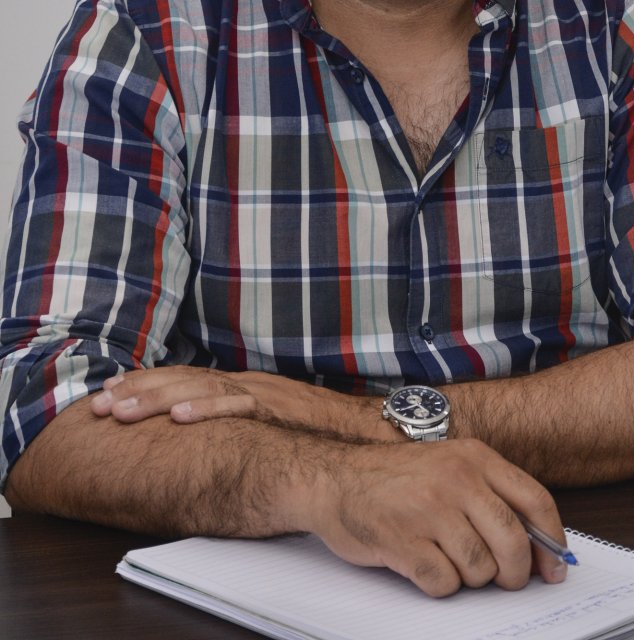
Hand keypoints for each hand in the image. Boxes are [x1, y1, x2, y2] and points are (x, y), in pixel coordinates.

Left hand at [90, 366, 391, 442]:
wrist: (364, 423)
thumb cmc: (316, 425)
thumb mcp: (269, 416)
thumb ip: (238, 415)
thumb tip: (201, 427)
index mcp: (239, 382)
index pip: (182, 377)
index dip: (144, 384)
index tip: (108, 392)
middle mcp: (244, 380)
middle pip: (181, 379)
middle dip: (137, 391)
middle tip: (99, 404)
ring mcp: (259, 390)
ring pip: (199, 389)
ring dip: (156, 399)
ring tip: (122, 411)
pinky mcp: (276, 405)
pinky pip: (236, 406)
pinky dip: (205, 409)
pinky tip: (178, 417)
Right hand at [297, 436, 568, 596]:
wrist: (335, 478)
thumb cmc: (397, 478)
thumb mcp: (451, 466)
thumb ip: (492, 495)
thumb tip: (537, 547)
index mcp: (475, 457)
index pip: (535, 501)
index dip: (551, 542)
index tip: (554, 567)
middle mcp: (456, 479)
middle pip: (513, 543)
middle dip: (513, 573)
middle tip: (502, 579)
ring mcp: (429, 510)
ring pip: (480, 569)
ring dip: (470, 578)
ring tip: (448, 559)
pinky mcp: (404, 541)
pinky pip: (444, 583)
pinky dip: (439, 585)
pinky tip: (424, 565)